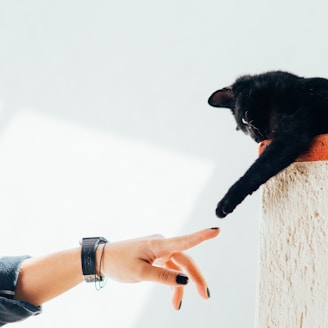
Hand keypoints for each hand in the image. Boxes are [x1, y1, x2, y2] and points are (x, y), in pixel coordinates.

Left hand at [98, 227, 219, 309]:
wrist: (102, 259)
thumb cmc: (118, 262)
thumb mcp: (139, 273)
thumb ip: (163, 276)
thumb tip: (185, 280)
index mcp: (158, 244)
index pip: (184, 241)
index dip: (202, 236)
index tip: (217, 230)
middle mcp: (161, 244)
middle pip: (185, 260)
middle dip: (196, 277)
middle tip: (205, 295)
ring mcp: (158, 250)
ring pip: (178, 267)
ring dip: (182, 285)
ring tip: (177, 305)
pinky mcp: (155, 257)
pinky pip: (169, 270)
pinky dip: (172, 283)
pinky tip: (173, 298)